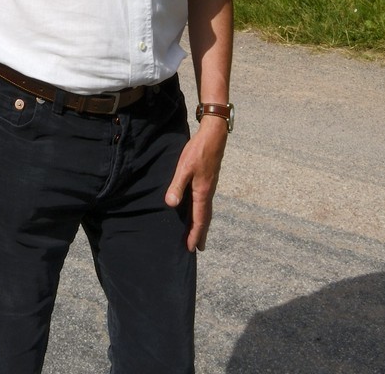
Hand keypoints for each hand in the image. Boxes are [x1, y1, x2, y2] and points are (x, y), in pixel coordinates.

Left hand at [164, 116, 227, 250]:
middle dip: (201, 233)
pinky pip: (205, 202)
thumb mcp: (184, 167)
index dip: (195, 234)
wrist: (214, 135)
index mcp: (202, 192)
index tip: (192, 248)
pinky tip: (198, 209)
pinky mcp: (208, 180)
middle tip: (199, 248)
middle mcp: (208, 192)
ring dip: (202, 223)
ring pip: (206, 210)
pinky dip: (202, 212)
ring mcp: (210, 186)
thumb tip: (171, 204)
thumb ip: (177, 185)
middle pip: (205, 218)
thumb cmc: (198, 151)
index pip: (199, 219)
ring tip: (198, 233)